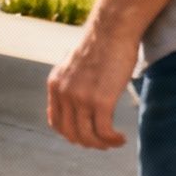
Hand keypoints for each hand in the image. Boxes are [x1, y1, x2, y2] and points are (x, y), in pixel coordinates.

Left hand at [46, 24, 138, 148]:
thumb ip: (71, 84)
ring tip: (114, 142)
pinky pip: (104, 131)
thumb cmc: (99, 47)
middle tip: (103, 143)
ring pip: (87, 136)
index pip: (55, 122)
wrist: (111, 31)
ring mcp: (81, 98)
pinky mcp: (101, 100)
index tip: (86, 135)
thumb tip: (76, 104)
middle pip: (71, 133)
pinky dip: (112, 140)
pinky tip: (121, 138)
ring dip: (102, 144)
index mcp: (55, 85)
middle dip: (88, 143)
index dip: (70, 134)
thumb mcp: (74, 67)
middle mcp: (64, 93)